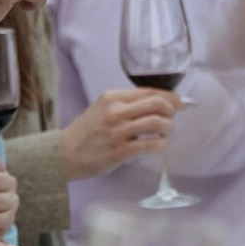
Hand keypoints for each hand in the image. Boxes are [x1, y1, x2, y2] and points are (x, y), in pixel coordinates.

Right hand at [61, 83, 179, 182]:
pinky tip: (158, 146)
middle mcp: (116, 111)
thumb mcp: (102, 108)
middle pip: (158, 104)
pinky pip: (151, 145)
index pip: (150, 91)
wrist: (64, 154)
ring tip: (164, 134)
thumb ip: (125, 104)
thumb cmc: (86, 132)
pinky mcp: (121, 151)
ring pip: (158, 123)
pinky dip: (161, 145)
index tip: (180, 103)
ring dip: (168, 128)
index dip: (170, 97)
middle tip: (173, 118)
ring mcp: (119, 131)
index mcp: (112, 97)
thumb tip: (157, 105)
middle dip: (172, 111)